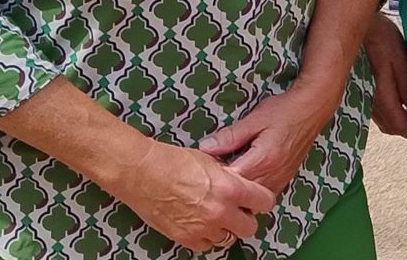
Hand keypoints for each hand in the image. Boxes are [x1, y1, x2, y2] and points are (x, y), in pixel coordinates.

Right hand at [102, 140, 274, 252]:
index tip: (255, 198)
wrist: (142, 172)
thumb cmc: (173, 161)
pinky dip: (206, 237)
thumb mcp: (210, 161)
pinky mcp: (185, 238)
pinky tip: (200, 223)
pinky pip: (206, 245)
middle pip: (250, 227)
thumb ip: (229, 177)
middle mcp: (220, 212)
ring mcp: (203, 228)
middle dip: (245, 218)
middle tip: (236, 210)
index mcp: (230, 189)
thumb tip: (238, 184)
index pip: (265, 202)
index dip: (260, 199)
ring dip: (225, 228)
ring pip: (228, 238)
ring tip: (214, 215)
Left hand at [200, 84, 338, 196]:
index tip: (202, 168)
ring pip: (251, 198)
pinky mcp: (283, 179)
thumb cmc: (284, 110)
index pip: (231, 181)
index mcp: (263, 160)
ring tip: (224, 175)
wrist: (312, 108)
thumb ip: (230, 136)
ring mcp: (279, 180)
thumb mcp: (254, 119)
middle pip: (240, 194)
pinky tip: (241, 177)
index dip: (214, 176)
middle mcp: (273, 176)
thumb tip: (205, 148)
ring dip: (237, 190)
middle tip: (209, 173)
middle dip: (224, 186)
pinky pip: (262, 193)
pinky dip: (249, 189)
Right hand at [363, 14, 406, 138]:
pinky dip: (391, 115)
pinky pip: (379, 112)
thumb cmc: (382, 39)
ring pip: (384, 121)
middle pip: (390, 126)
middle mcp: (371, 100)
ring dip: (398, 123)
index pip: (398, 124)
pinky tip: (402, 106)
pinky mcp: (365, 91)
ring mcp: (366, 97)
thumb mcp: (400, 61)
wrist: (362, 28)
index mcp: (382, 94)